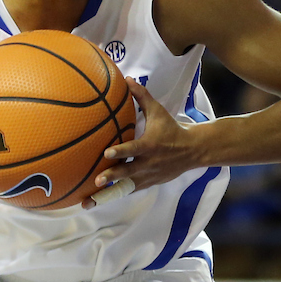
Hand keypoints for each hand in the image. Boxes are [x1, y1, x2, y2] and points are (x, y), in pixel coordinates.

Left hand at [83, 78, 202, 207]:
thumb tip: (127, 79)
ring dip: (107, 194)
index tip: (106, 153)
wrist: (192, 150)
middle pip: (128, 172)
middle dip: (112, 177)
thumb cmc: (171, 128)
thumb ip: (141, 96)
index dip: (120, 151)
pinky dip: (115, 195)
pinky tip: (97, 201)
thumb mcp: (158, 111)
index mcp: (150, 145)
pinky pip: (129, 190)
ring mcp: (148, 175)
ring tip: (88, 202)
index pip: (134, 149)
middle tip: (96, 181)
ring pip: (126, 187)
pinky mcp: (148, 183)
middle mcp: (148, 162)